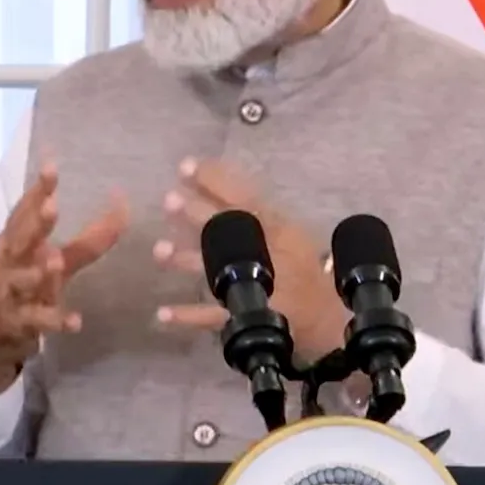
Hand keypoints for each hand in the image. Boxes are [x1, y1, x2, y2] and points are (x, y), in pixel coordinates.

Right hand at [0, 164, 126, 395]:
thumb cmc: (26, 287)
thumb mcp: (57, 261)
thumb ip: (90, 240)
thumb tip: (123, 206)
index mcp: (15, 242)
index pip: (25, 212)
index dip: (37, 190)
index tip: (51, 167)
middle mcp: (8, 263)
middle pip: (19, 240)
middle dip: (35, 224)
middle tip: (53, 207)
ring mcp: (9, 295)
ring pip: (22, 281)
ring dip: (38, 272)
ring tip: (56, 261)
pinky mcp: (16, 324)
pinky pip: (37, 321)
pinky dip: (55, 320)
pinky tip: (75, 321)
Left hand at [152, 157, 348, 363]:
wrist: (325, 318)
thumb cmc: (303, 270)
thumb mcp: (290, 234)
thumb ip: (260, 213)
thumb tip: (218, 187)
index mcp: (280, 230)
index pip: (246, 198)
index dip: (216, 181)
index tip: (186, 166)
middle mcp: (269, 255)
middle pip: (231, 231)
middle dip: (198, 215)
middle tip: (169, 200)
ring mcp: (257, 288)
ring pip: (217, 270)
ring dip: (187, 260)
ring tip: (159, 251)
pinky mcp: (247, 317)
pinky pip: (214, 318)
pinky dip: (187, 316)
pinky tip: (162, 314)